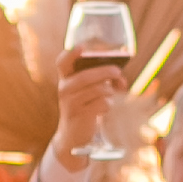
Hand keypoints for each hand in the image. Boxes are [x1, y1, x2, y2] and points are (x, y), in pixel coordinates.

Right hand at [52, 49, 127, 171]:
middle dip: (106, 72)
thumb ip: (101, 79)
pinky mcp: (80, 115)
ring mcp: (71, 103)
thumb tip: (119, 77)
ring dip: (109, 91)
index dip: (71, 53)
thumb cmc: (84, 106)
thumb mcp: (87, 90)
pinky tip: (103, 109)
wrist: (73, 135)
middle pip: (87, 76)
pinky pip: (102, 104)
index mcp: (65, 78)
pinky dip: (108, 105)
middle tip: (118, 71)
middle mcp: (64, 89)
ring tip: (110, 94)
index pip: (63, 62)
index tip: (82, 47)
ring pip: (98, 90)